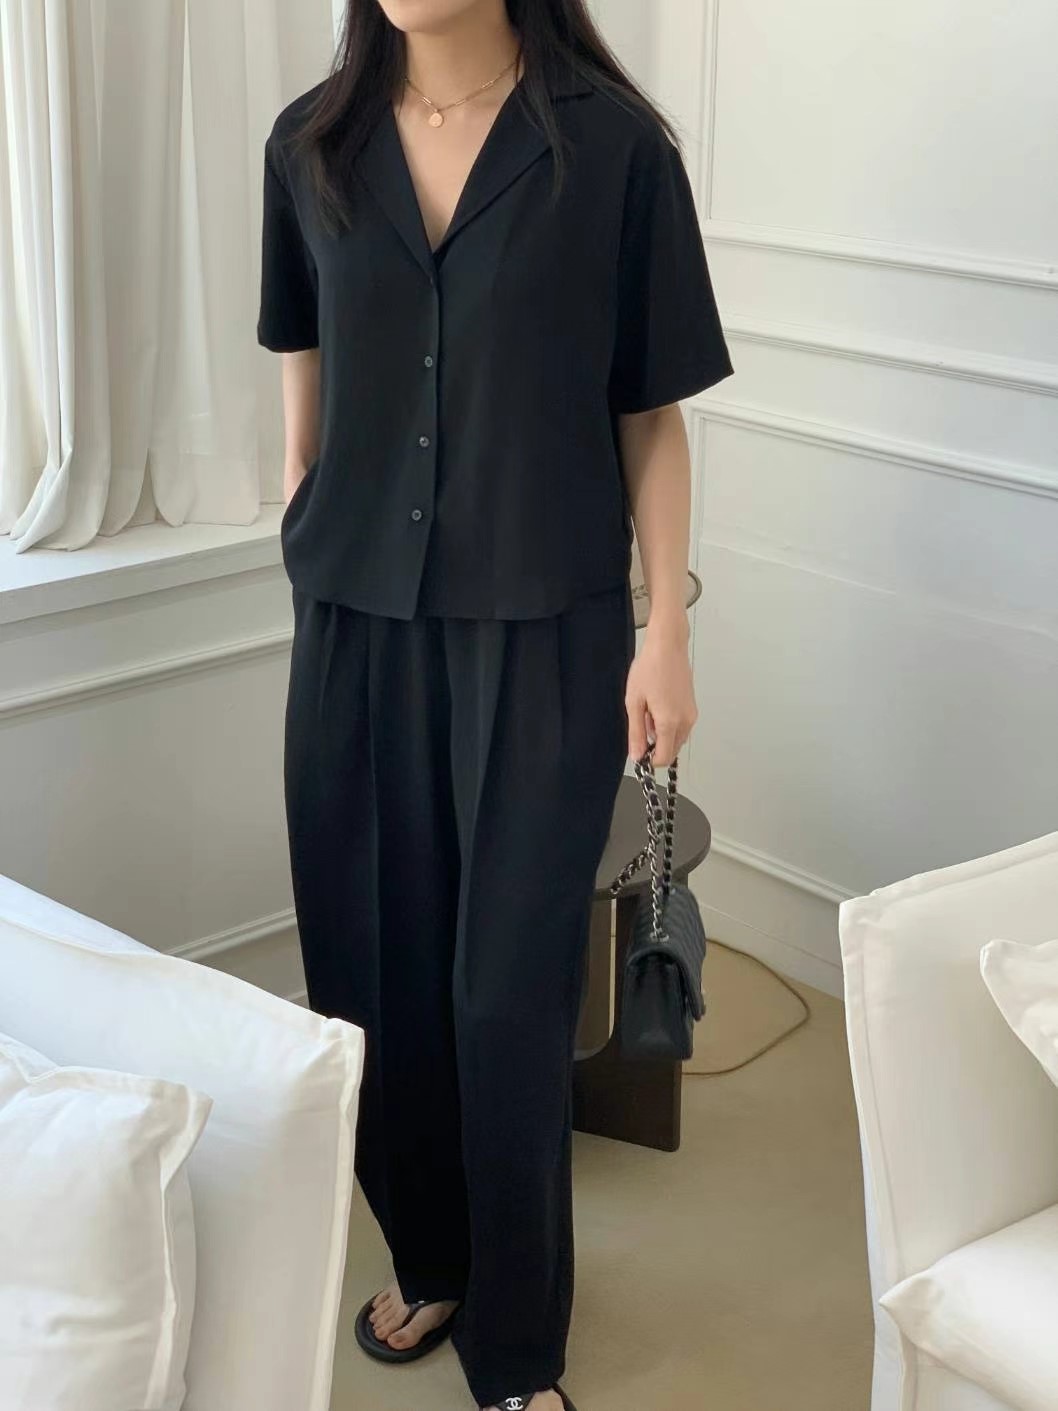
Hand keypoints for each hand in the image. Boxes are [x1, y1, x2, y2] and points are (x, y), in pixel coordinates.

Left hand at [624, 619, 696, 766]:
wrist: (668, 646)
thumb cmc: (650, 668)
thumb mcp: (634, 702)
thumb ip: (636, 732)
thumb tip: (637, 755)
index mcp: (670, 722)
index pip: (664, 758)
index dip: (650, 759)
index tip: (639, 751)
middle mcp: (685, 721)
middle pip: (672, 750)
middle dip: (656, 745)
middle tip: (642, 723)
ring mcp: (691, 714)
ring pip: (677, 738)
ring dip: (662, 734)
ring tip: (650, 710)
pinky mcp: (692, 707)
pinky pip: (681, 726)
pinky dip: (669, 724)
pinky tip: (658, 705)